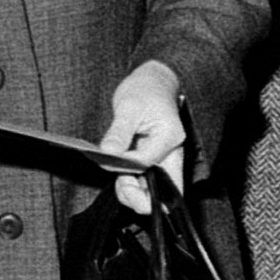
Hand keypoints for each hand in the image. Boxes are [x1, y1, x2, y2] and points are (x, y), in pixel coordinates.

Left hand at [101, 60, 186, 214]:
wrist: (153, 83)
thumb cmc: (145, 90)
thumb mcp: (129, 105)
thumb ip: (119, 131)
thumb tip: (108, 153)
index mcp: (169, 138)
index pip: (148, 163)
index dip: (126, 167)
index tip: (109, 158)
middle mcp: (171, 154)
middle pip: (164, 191)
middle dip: (139, 196)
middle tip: (120, 183)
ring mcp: (163, 160)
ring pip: (154, 192)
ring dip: (133, 192)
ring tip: (117, 177)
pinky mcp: (153, 162)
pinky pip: (145, 183)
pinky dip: (131, 185)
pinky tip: (119, 174)